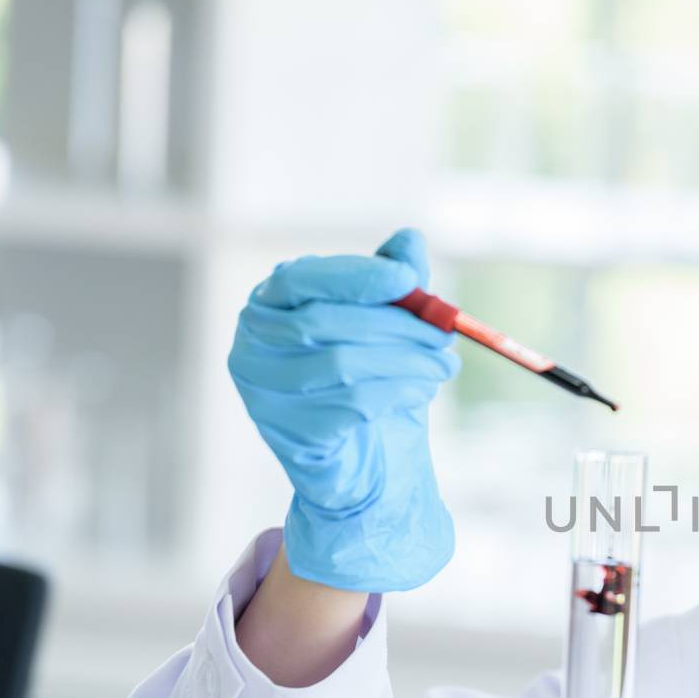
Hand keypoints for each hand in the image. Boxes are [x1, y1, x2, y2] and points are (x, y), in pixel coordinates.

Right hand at [228, 228, 459, 591]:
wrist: (360, 458)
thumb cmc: (366, 377)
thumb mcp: (383, 325)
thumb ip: (392, 282)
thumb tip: (411, 239)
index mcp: (268, 304)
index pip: (302, 279)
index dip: (356, 276)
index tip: (409, 278)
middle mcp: (252, 345)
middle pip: (325, 324)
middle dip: (397, 327)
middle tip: (445, 337)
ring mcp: (263, 393)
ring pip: (343, 366)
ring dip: (407, 363)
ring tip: (442, 367)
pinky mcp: (289, 433)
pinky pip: (352, 405)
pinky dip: (398, 393)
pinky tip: (421, 391)